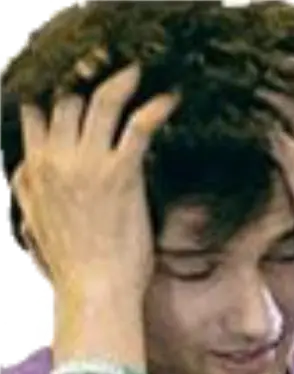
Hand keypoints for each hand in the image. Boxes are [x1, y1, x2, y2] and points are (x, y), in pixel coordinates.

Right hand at [12, 56, 180, 297]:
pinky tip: (170, 98)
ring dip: (119, 81)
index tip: (71, 81)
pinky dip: (155, 107)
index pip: (35, 114)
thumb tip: (23, 169)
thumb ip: (27, 191)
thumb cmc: (71, 262)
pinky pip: (138, 127)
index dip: (52, 93)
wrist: (94, 289)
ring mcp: (87, 164)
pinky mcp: (120, 174)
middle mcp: (55, 160)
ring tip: (135, 68)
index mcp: (33, 171)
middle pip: (66, 100)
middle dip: (84, 76)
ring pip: (99, 103)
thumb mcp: (33, 224)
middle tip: (106, 64)